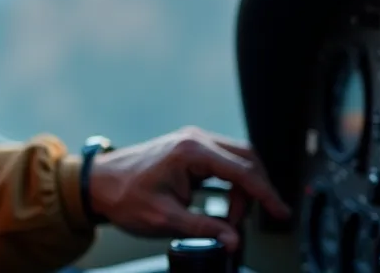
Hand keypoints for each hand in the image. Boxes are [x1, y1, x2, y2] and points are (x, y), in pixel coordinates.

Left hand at [87, 126, 290, 250]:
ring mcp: (192, 141)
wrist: (98, 183)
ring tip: (231, 218)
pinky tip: (227, 204)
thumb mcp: (165, 219)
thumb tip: (233, 240)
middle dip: (257, 190)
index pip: (243, 172)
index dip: (266, 195)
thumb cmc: (124, 196)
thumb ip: (204, 229)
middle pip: (246, 159)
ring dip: (243, 188)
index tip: (281, 212)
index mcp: (191, 152)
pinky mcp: (189, 148)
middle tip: (259, 218)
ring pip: (237, 159)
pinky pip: (223, 161)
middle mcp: (194, 139)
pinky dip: (232, 182)